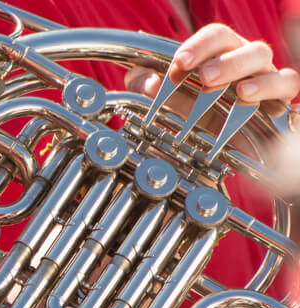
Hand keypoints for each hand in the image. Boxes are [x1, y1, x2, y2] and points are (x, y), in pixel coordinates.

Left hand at [126, 24, 299, 107]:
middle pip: (239, 44)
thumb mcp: (167, 103)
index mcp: (218, 54)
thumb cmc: (195, 116)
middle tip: (205, 77)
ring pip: (262, 56)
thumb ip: (146, 86)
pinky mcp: (279, 97)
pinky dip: (273, 86)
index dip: (197, 46)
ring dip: (245, 71)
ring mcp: (262, 75)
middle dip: (222, 59)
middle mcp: (242, 61)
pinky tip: (251, 98)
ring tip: (236, 90)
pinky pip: (287, 82)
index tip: (179, 65)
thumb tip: (141, 79)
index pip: (214, 36)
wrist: (218, 152)